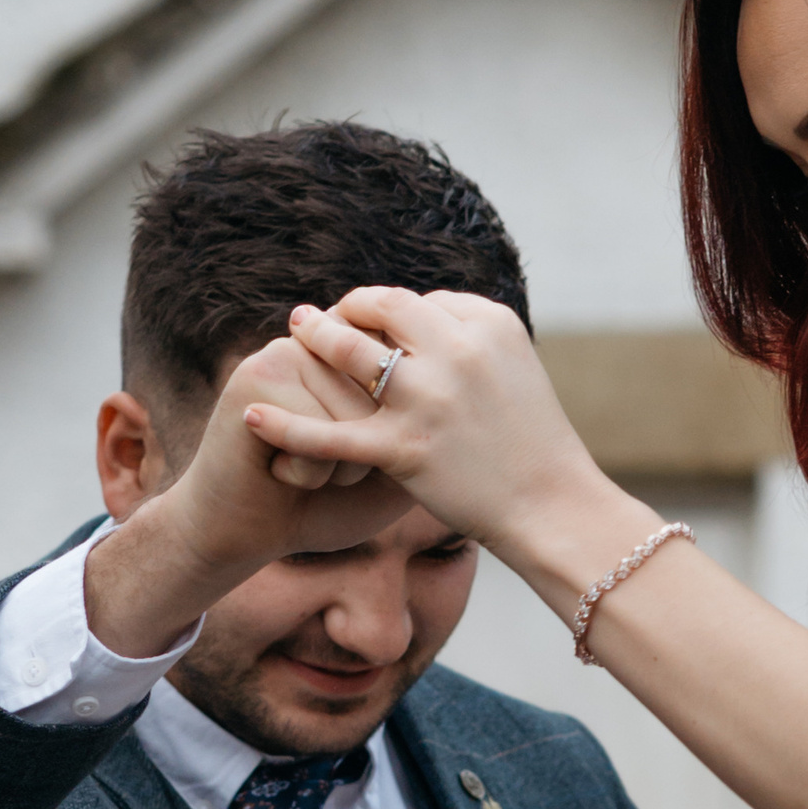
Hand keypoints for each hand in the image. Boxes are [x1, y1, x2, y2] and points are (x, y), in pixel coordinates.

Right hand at [86, 335, 399, 656]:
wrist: (249, 530)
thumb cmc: (327, 501)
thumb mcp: (394, 468)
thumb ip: (423, 429)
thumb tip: (432, 396)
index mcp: (363, 353)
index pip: (415, 380)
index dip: (400, 440)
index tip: (367, 454)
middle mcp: (329, 342)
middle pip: (392, 399)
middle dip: (370, 454)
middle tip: (330, 463)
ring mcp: (291, 351)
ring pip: (357, 418)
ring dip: (340, 467)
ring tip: (305, 465)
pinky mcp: (258, 376)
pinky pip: (316, 435)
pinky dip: (307, 474)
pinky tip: (278, 472)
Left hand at [253, 288, 605, 551]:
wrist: (555, 508)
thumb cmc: (537, 446)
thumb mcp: (516, 372)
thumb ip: (472, 344)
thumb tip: (430, 320)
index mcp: (489, 324)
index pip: (423, 300)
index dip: (392, 311)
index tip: (376, 324)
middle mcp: (457, 351)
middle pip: (382, 308)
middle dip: (348, 307)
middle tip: (322, 312)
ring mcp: (428, 400)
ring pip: (349, 353)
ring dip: (315, 337)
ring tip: (296, 330)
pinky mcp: (404, 449)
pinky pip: (330, 434)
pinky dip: (285, 425)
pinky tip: (252, 414)